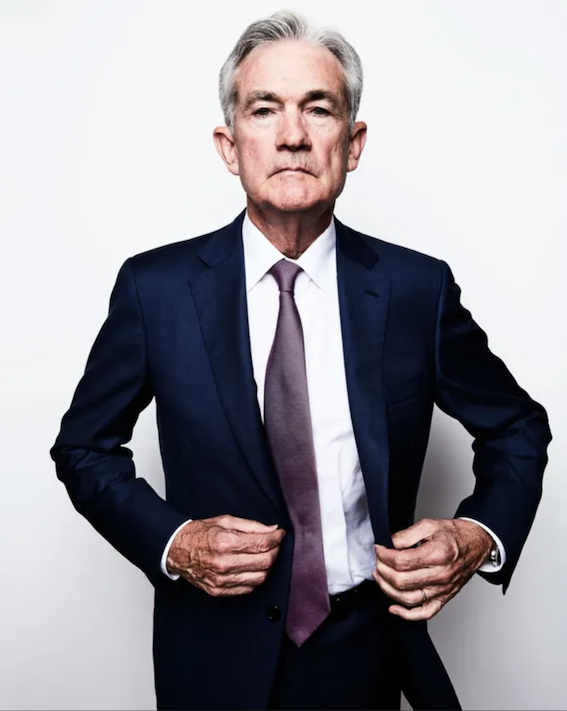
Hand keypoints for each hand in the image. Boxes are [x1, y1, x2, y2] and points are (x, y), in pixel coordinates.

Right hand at [166, 515, 285, 596]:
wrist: (176, 550)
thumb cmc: (200, 533)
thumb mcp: (225, 521)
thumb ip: (251, 526)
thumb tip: (272, 529)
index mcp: (225, 543)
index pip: (261, 544)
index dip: (276, 538)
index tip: (280, 533)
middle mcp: (223, 564)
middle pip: (264, 562)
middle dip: (275, 551)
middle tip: (275, 544)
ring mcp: (221, 580)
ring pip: (259, 578)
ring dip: (268, 566)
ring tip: (264, 555)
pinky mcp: (218, 591)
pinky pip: (248, 589)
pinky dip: (256, 578)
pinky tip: (254, 567)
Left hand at [373, 518, 492, 620]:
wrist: (476, 544)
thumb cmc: (454, 534)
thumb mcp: (429, 525)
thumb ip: (407, 535)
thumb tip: (389, 544)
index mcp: (438, 554)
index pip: (402, 562)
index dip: (384, 556)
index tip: (378, 549)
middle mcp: (441, 575)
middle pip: (402, 581)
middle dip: (383, 571)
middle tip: (378, 561)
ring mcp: (443, 589)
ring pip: (408, 599)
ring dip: (388, 590)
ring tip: (380, 577)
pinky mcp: (444, 598)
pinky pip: (425, 613)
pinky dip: (407, 615)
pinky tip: (394, 608)